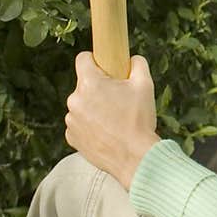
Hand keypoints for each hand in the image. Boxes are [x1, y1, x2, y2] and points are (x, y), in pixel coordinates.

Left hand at [65, 52, 160, 190]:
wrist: (134, 158)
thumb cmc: (139, 120)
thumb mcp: (145, 85)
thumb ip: (138, 64)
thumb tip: (132, 59)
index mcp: (90, 83)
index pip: (83, 59)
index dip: (95, 60)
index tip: (104, 67)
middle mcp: (74, 100)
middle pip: (84, 84)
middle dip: (98, 88)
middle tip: (118, 99)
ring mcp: (71, 120)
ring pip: (81, 105)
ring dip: (93, 108)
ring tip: (114, 119)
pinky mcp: (72, 138)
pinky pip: (79, 124)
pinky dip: (90, 126)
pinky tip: (107, 132)